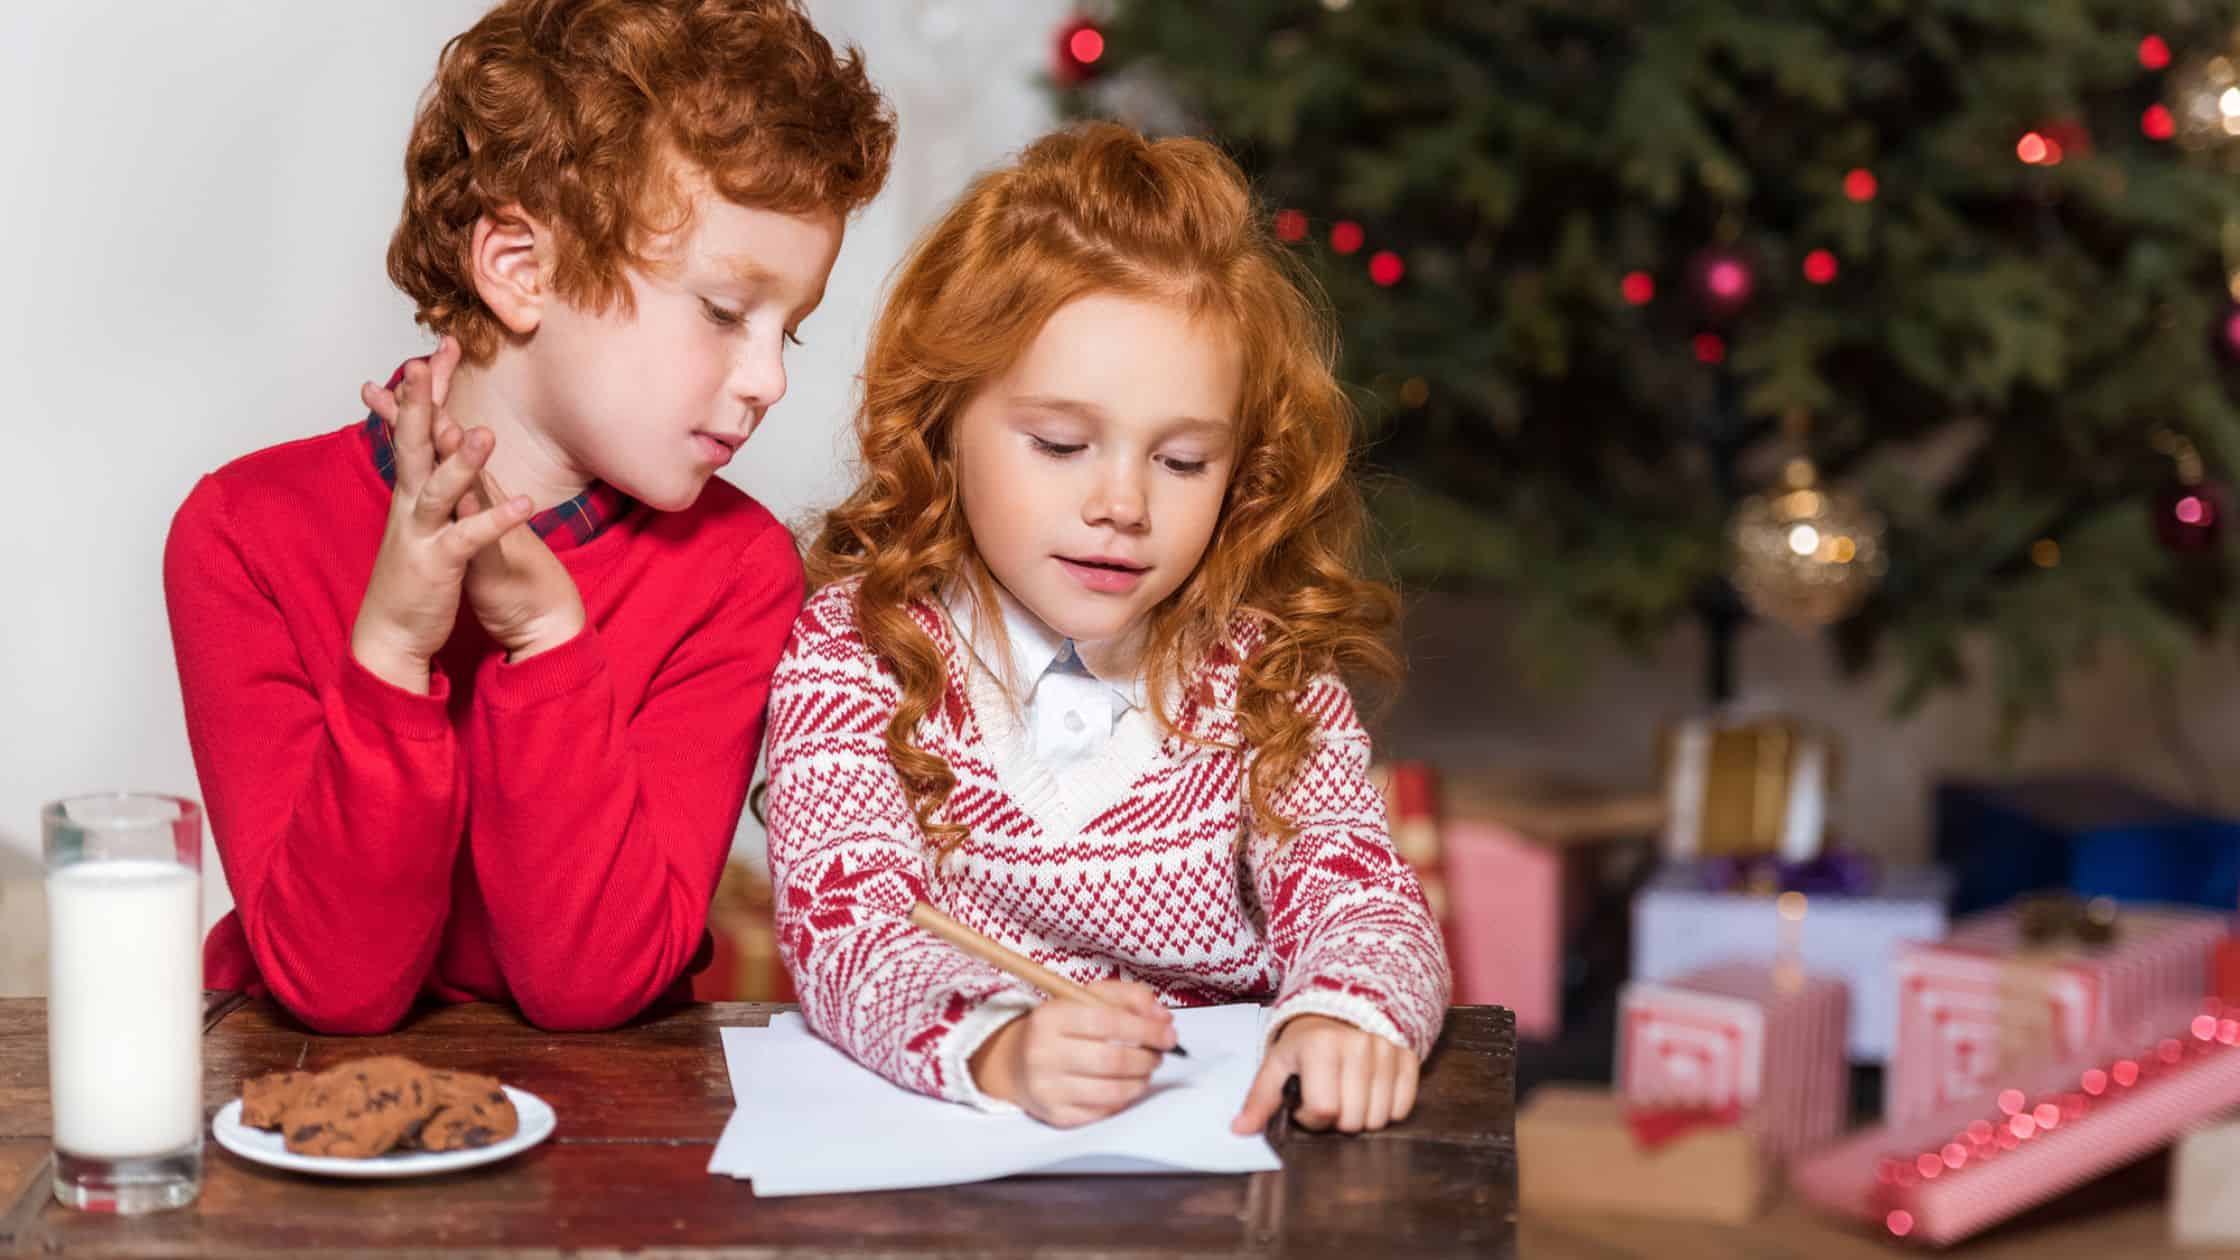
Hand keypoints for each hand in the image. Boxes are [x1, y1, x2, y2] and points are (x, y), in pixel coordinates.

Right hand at [349, 338, 534, 692]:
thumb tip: (433, 447)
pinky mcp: (438, 564)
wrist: (390, 633)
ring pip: (438, 489)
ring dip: (460, 460)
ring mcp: (420, 532)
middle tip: (426, 362)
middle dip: (419, 404)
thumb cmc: (412, 572)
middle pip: (412, 444)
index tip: (441, 348)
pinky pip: (469, 538)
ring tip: (486, 431)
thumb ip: (427, 481)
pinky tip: (525, 505)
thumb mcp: (418, 518)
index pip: (416, 428)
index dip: (427, 390)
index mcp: (409, 490)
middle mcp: (409, 503)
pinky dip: (495, 521)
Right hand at [968, 980, 1177, 1127]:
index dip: (1146, 1029)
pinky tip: (1125, 1085)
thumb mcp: (1087, 999)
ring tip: (1146, 1070)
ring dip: (1141, 1081)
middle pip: (1112, 1060)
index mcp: (1050, 1017)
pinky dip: (1123, 1098)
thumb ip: (1128, 998)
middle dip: (1147, 1058)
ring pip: (1111, 1090)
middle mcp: (1043, 1053)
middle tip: (1159, 1054)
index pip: (1108, 1022)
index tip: (1169, 1034)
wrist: (1016, 1062)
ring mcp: (1047, 1088)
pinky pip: (1103, 1111)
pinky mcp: (1055, 1115)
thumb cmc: (1061, 1027)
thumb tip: (1163, 1018)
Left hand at [1231, 1014, 1417, 1134]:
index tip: (1305, 1103)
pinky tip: (1370, 1094)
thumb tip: (1239, 1130)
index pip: (1323, 1111)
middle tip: (1328, 1099)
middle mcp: (1358, 1044)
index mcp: (1321, 1046)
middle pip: (1352, 1120)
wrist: (1337, 1015)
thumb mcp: (1276, 1068)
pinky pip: (1403, 1108)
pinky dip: (1386, 1110)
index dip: (1310, 1117)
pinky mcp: (1407, 1058)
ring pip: (1379, 1119)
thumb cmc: (1303, 1048)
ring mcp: (1386, 1050)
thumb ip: (1259, 1100)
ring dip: (1361, 1118)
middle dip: (1336, 1121)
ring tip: (1347, 1096)